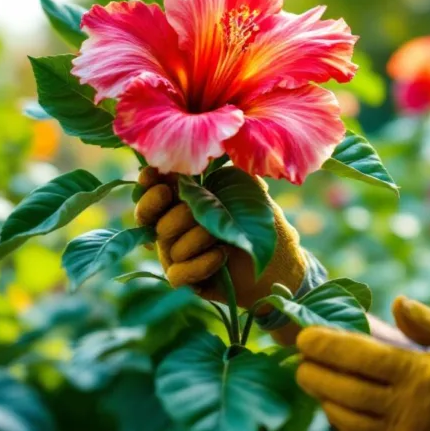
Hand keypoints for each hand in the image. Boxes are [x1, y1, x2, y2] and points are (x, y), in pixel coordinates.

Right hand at [133, 167, 307, 311]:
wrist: (281, 266)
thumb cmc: (263, 223)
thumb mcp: (250, 191)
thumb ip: (229, 171)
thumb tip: (214, 150)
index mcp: (183, 199)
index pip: (152, 189)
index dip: (148, 183)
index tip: (155, 175)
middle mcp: (173, 225)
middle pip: (150, 218)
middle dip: (175, 213)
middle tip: (193, 210)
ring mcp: (177, 253)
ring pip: (167, 245)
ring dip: (196, 238)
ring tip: (221, 236)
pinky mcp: (186, 279)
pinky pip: (177, 274)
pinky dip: (199, 264)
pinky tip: (221, 255)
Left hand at [295, 296, 429, 430]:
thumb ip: (427, 322)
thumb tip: (397, 303)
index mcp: (419, 375)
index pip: (362, 358)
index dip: (328, 346)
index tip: (304, 335)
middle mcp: (405, 407)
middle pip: (344, 390)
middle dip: (314, 372)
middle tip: (301, 356)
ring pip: (344, 417)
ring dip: (323, 396)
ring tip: (312, 375)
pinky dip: (340, 419)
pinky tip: (334, 401)